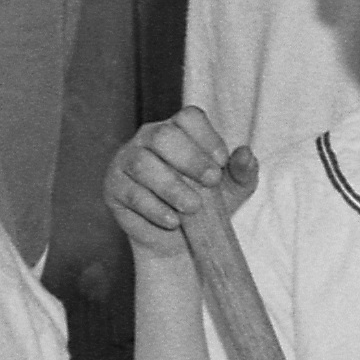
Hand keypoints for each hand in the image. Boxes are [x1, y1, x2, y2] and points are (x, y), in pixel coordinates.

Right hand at [106, 108, 254, 269]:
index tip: (222, 163)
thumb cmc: (206, 206)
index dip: (207, 137)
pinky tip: (172, 220)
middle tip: (211, 182)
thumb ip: (242, 171)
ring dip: (171, 186)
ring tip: (193, 208)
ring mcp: (127, 160)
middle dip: (190, 159)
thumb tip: (246, 154)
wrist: (179, 242)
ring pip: (143, 164)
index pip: (188, 117)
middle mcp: (148, 138)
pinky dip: (154, 208)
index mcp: (178, 130)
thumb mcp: (232, 190)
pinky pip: (130, 193)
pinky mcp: (113, 187)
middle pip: (163, 135)